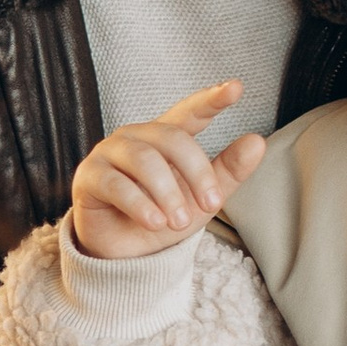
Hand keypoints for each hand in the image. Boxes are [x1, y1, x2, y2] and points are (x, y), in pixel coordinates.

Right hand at [69, 83, 267, 258]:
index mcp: (165, 137)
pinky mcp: (89, 177)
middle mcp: (136, 137)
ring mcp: (109, 153)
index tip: (236, 89)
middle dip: (197, 172)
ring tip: (180, 221)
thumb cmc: (163, 219)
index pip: (190, 112)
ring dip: (168, 193)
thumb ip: (229, 172)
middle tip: (211, 204)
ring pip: (145, 160)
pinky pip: (117, 184)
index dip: (211, 99)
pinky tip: (154, 223)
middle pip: (172, 138)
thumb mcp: (202, 199)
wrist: (125, 256)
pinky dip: (140, 205)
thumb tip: (257, 142)